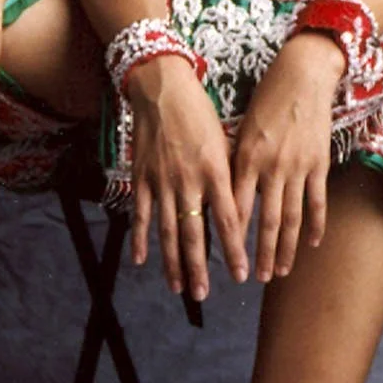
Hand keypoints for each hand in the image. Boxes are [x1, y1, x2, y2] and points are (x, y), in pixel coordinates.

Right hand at [126, 55, 239, 300]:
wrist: (163, 87)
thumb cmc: (200, 113)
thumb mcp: (224, 141)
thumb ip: (229, 176)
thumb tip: (240, 208)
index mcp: (216, 171)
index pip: (228, 220)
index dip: (234, 250)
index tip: (242, 274)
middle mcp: (189, 180)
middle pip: (195, 233)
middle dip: (200, 267)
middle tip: (203, 295)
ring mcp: (162, 181)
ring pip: (167, 231)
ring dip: (173, 262)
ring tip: (179, 287)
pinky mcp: (142, 177)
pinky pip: (141, 214)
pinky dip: (140, 239)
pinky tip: (141, 261)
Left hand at [232, 31, 339, 282]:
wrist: (302, 74)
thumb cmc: (267, 98)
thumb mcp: (242, 129)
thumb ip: (236, 162)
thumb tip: (224, 194)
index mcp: (246, 158)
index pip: (235, 209)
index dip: (231, 240)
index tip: (225, 261)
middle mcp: (270, 167)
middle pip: (264, 222)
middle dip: (258, 254)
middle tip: (254, 279)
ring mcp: (297, 167)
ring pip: (290, 217)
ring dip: (284, 248)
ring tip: (279, 272)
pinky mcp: (319, 163)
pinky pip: (316, 201)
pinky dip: (315, 225)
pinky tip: (312, 244)